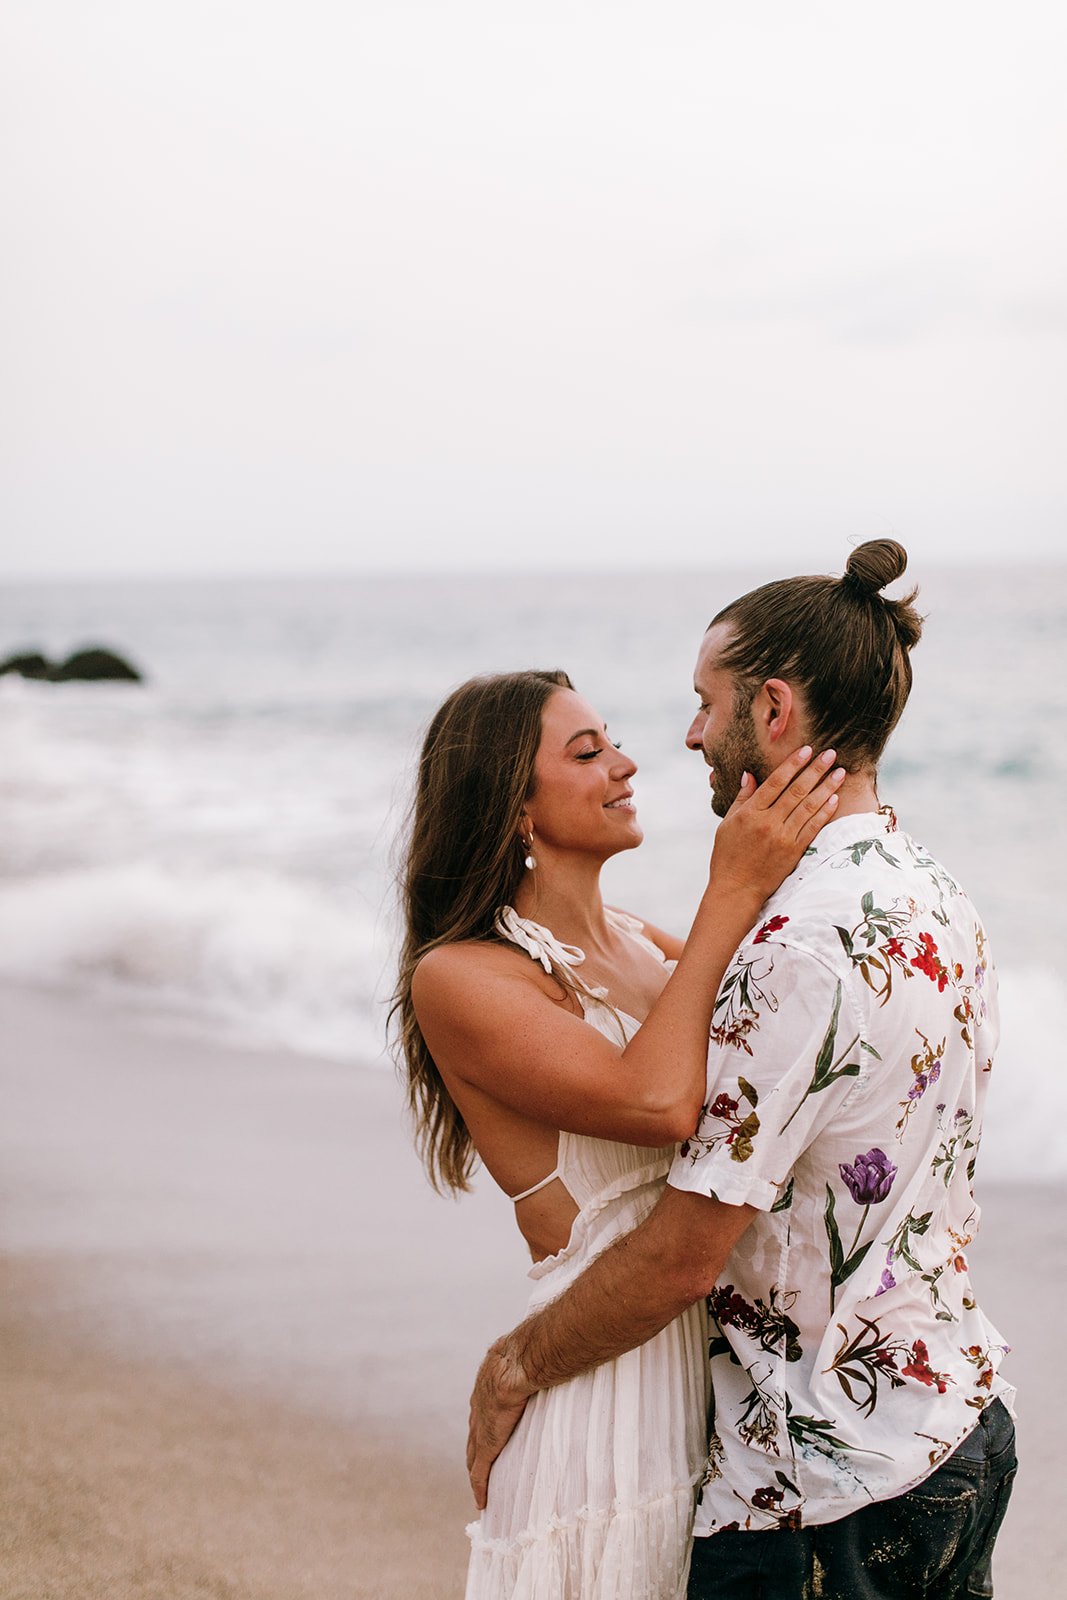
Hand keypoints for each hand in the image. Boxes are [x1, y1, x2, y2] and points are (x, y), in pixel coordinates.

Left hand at [466, 1335, 533, 1509]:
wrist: (523, 1359)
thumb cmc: (536, 1351)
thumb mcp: (535, 1355)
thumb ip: (543, 1361)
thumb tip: (566, 1354)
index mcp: (490, 1380)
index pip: (485, 1406)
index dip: (487, 1420)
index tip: (490, 1429)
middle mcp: (480, 1402)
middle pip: (475, 1431)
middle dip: (477, 1447)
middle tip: (481, 1464)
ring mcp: (481, 1423)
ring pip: (474, 1453)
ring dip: (476, 1468)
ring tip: (481, 1485)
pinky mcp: (487, 1442)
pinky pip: (480, 1471)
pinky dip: (480, 1486)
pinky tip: (481, 1502)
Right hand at [709, 746, 844, 902]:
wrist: (737, 890)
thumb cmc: (727, 857)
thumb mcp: (727, 824)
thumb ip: (742, 799)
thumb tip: (750, 775)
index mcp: (750, 814)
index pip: (775, 782)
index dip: (792, 764)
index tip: (806, 749)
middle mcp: (769, 823)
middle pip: (797, 791)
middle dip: (815, 770)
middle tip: (830, 754)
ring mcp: (783, 838)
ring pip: (809, 807)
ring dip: (826, 788)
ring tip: (840, 772)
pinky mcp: (794, 852)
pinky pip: (813, 827)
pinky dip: (824, 812)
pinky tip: (835, 798)